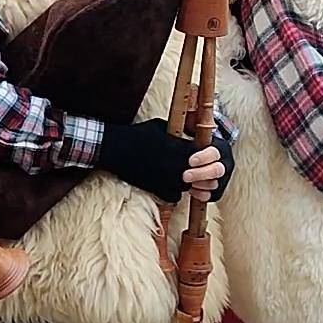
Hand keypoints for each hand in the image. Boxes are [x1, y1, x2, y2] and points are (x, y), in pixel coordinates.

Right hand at [97, 119, 233, 202]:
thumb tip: (190, 134)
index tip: (200, 156)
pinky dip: (173, 192)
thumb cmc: (137, 134)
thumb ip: (178, 133)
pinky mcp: (158, 189)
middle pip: (200, 175)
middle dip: (199, 172)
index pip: (206, 157)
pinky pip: (175, 197)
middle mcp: (177, 166)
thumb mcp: (161, 126)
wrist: (116, 149)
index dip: (206, 158)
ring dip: (186, 183)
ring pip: (188, 187)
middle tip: (191, 168)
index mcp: (181, 149)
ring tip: (177, 174)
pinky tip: (166, 183)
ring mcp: (168, 179)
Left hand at [185, 140, 231, 201]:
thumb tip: (178, 138)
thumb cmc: (195, 148)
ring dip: (199, 184)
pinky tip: (191, 189)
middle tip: (185, 176)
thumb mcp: (195, 139)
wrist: (201, 160)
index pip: (214, 153)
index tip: (190, 161)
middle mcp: (224, 164)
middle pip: (217, 170)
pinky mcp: (217, 191)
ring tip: (187, 183)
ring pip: (214, 184)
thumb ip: (189, 138)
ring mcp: (222, 179)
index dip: (203, 158)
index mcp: (220, 149)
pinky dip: (199, 194)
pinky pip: (210, 196)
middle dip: (200, 174)